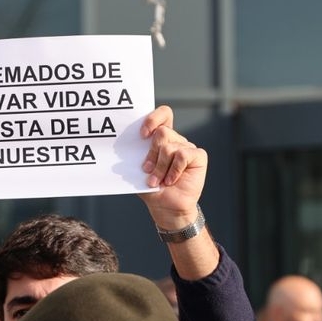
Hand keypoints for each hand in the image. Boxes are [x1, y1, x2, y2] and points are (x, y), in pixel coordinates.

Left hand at [137, 106, 207, 227]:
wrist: (165, 206)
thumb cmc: (151, 187)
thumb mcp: (139, 169)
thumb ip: (136, 155)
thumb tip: (123, 145)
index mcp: (162, 138)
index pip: (164, 114)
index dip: (153, 119)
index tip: (142, 135)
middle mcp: (176, 140)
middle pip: (162, 132)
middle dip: (152, 153)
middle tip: (147, 170)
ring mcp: (188, 147)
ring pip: (169, 147)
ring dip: (160, 167)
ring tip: (157, 181)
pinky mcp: (198, 156)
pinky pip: (183, 155)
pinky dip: (174, 170)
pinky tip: (170, 180)